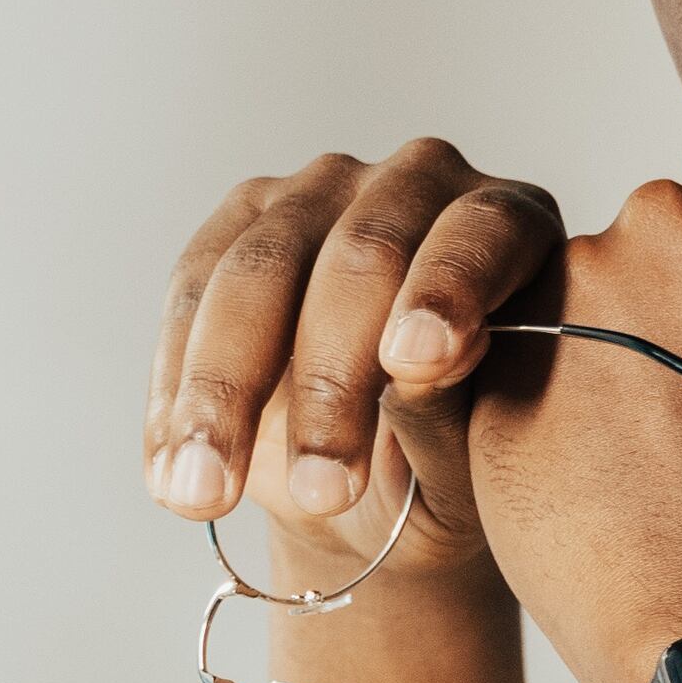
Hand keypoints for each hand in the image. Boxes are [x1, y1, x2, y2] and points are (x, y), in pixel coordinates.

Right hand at [146, 140, 568, 588]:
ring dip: (224, 394)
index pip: (480, 235)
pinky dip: (177, 395)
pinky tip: (171, 475)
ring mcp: (317, 196)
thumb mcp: (471, 463)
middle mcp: (415, 184)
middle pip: (360, 254)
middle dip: (330, 381)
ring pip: (255, 273)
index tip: (414, 364)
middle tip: (324, 491)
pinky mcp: (236, 228)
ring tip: (209, 498)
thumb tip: (418, 368)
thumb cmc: (453, 466)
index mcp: (510, 224)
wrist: (377, 493)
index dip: (444, 291)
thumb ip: (452, 411)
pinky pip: (190, 295)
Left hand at [465, 154, 681, 682]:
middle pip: (647, 236)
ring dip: (590, 354)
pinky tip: (575, 473)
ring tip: (629, 451)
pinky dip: (534, 407)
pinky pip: (508, 364)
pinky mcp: (493, 362)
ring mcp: (567, 292)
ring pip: (571, 299)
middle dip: (658, 300)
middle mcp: (660, 226)